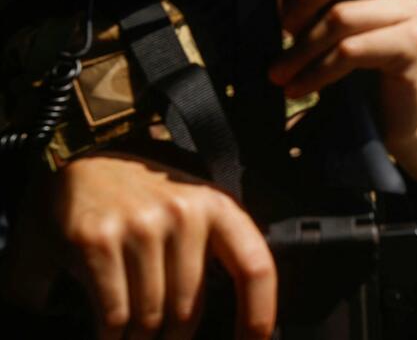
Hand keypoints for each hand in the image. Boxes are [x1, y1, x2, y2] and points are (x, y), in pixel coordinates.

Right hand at [2, 154, 275, 339]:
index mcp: (218, 208)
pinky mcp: (97, 241)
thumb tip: (242, 325)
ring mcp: (139, 227)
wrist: (85, 165)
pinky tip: (108, 334)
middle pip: (190, 311)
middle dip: (176, 339)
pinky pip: (114, 315)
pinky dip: (110, 336)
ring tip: (135, 335)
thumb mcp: (197, 212)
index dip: (259, 315)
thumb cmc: (150, 202)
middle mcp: (183, 214)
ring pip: (150, 318)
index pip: (255, 268)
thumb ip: (220, 255)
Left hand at [269, 0, 416, 183]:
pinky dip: (318, 71)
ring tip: (280, 74)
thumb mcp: (324, 30)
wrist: (392, 122)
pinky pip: (353, 49)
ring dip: (302, 50)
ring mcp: (412, 14)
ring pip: (343, 15)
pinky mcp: (414, 46)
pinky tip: (300, 88)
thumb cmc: (357, 73)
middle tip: (282, 32)